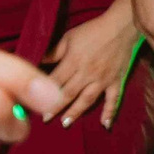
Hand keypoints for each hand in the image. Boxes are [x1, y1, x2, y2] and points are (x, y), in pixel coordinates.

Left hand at [44, 0, 143, 127]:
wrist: (121, 27)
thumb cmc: (91, 31)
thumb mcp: (68, 38)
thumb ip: (53, 53)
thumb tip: (36, 62)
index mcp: (73, 62)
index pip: (54, 80)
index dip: (42, 90)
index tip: (32, 99)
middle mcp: (87, 73)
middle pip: (69, 93)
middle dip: (55, 107)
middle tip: (45, 119)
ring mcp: (103, 79)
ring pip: (87, 99)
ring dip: (76, 112)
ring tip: (65, 123)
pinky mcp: (117, 81)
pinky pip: (114, 100)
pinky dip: (110, 112)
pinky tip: (105, 125)